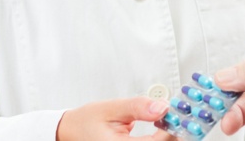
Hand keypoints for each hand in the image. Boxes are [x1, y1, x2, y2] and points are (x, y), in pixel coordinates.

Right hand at [56, 97, 174, 140]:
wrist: (69, 133)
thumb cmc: (86, 121)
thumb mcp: (110, 108)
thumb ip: (137, 107)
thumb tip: (162, 107)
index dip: (171, 130)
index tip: (175, 116)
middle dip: (171, 136)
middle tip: (174, 120)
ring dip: (165, 139)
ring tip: (165, 124)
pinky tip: (157, 133)